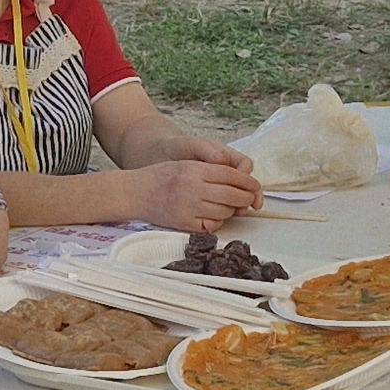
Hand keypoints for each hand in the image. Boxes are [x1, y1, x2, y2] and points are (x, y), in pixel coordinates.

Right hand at [129, 156, 265, 232]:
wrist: (135, 192)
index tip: (255, 185)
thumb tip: (240, 180)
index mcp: (194, 170)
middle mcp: (192, 189)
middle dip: (246, 198)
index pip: (231, 175)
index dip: (248, 181)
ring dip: (232, 210)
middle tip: (250, 198)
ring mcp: (188, 208)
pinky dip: (218, 222)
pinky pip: (212, 226)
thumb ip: (211, 170)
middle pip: (233, 195)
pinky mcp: (184, 224)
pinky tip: (214, 215)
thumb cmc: (160, 176)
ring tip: (228, 205)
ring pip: (225, 212)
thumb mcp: (186, 163)